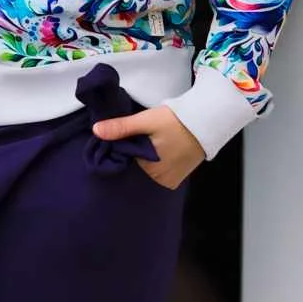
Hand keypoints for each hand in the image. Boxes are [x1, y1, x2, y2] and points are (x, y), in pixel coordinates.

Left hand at [90, 104, 204, 188]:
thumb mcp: (146, 121)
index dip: (128, 147)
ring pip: (149, 169)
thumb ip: (121, 127)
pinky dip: (160, 163)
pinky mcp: (178, 178)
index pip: (128, 160)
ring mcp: (171, 181)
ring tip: (159, 142)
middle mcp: (160, 181)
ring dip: (150, 158)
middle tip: (149, 136)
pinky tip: (165, 150)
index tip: (134, 135)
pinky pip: (161, 172)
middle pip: (139, 166)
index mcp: (149, 170)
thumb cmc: (175, 121)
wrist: (207, 120)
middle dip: (139, 153)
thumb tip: (95, 131)